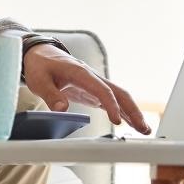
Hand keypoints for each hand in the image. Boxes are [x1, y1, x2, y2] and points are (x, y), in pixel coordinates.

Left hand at [22, 44, 151, 134]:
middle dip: (133, 110)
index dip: (111, 106)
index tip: (117, 121)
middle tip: (143, 127)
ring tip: (144, 129)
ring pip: (119, 97)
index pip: (102, 90)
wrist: (40, 54)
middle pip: (119, 93)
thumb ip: (51, 94)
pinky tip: (130, 123)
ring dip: (132, 112)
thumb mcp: (39, 80)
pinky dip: (123, 111)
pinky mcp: (93, 90)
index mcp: (80, 72)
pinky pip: (112, 100)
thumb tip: (62, 109)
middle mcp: (92, 77)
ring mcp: (95, 83)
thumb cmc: (40, 65)